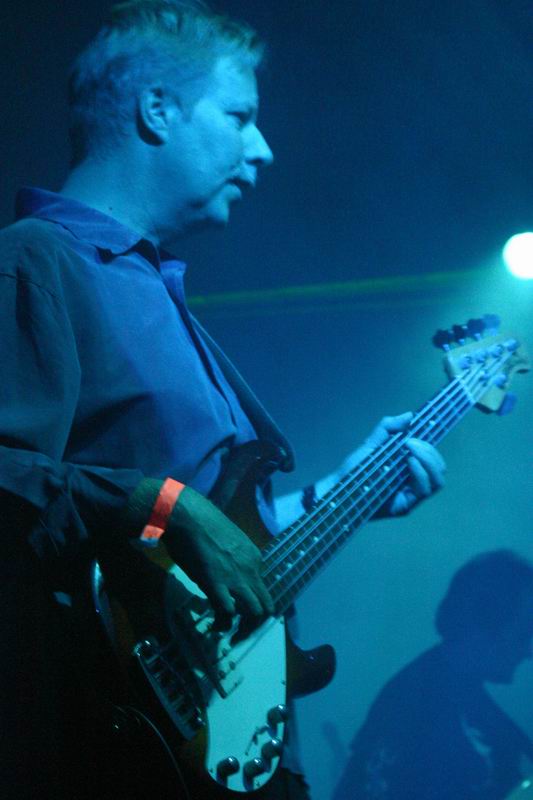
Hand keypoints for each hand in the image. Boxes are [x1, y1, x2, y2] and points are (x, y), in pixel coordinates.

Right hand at [164, 487, 274, 628]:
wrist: (188, 516)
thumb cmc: (202, 522)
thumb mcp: (227, 540)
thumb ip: (232, 557)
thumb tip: (223, 569)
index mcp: (254, 556)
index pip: (261, 586)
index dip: (250, 599)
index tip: (239, 605)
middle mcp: (251, 569)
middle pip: (266, 604)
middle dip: (256, 621)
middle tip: (242, 630)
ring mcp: (236, 578)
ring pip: (254, 612)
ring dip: (245, 627)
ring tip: (234, 634)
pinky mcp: (218, 585)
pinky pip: (228, 613)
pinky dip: (223, 625)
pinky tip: (215, 628)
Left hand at [339, 412, 445, 516]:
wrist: (339, 487)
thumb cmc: (355, 468)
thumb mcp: (372, 443)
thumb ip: (388, 428)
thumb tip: (409, 415)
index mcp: (410, 468)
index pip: (433, 457)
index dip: (433, 444)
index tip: (426, 428)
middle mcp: (414, 482)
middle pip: (439, 467)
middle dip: (429, 450)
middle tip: (410, 441)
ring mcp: (411, 495)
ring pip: (438, 479)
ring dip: (428, 460)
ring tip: (410, 448)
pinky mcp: (406, 505)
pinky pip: (425, 490)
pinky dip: (420, 473)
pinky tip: (409, 461)